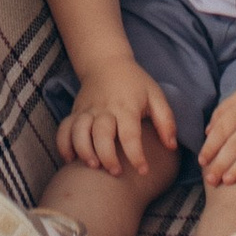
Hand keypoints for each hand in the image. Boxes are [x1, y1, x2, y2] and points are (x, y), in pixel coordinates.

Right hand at [58, 53, 178, 180]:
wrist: (106, 62)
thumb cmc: (135, 83)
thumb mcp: (155, 95)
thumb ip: (165, 120)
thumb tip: (171, 146)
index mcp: (127, 106)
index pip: (130, 134)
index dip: (136, 155)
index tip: (143, 171)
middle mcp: (105, 109)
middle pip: (101, 134)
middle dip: (107, 156)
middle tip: (116, 172)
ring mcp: (87, 110)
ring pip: (79, 132)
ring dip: (83, 150)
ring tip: (93, 167)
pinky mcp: (75, 112)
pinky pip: (64, 129)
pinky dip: (63, 144)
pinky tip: (70, 160)